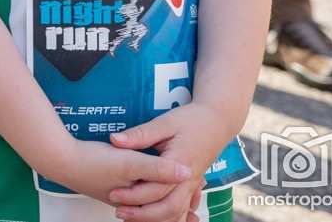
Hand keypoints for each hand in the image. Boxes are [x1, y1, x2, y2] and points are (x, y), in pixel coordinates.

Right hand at [42, 137, 191, 207]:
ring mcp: (118, 196)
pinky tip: (146, 188)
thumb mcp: (128, 161)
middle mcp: (130, 202)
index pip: (169, 204)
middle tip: (195, 213)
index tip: (201, 188)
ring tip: (179, 205)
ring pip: (147, 208)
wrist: (58, 158)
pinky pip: (136, 200)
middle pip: (160, 212)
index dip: (187, 198)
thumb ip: (158, 168)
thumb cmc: (93, 160)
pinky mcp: (109, 187)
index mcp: (139, 196)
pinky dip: (147, 199)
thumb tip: (187, 171)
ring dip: (162, 207)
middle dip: (176, 213)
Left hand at [107, 103, 227, 221]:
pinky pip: (184, 207)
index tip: (114, 194)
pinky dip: (172, 216)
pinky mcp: (193, 185)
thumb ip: (140, 134)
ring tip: (133, 217)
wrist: (217, 121)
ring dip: (157, 218)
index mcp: (179, 163)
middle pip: (168, 207)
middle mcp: (188, 179)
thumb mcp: (164, 123)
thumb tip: (115, 140)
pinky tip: (158, 219)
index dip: (133, 194)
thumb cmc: (191, 120)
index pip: (155, 188)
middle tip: (120, 212)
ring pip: (178, 211)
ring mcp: (193, 184)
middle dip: (143, 214)